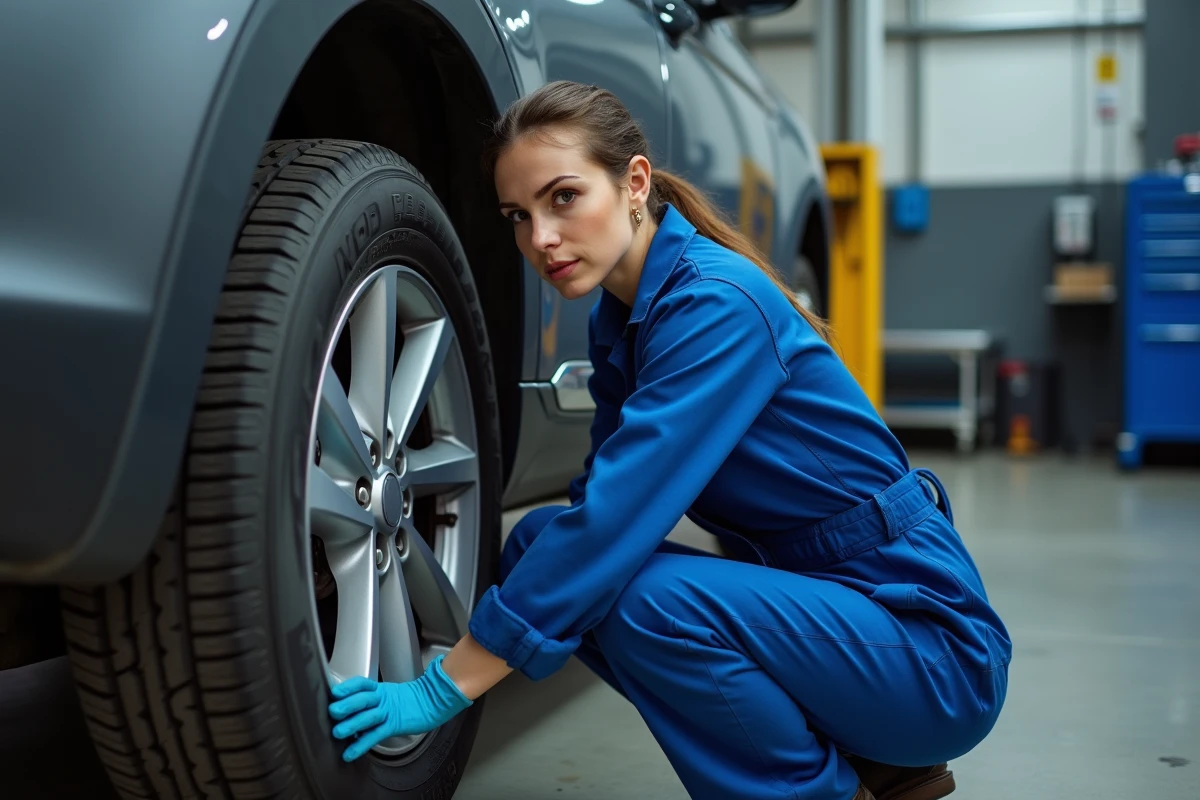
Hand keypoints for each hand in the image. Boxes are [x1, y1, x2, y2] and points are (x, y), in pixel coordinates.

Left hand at [328, 655, 472, 761]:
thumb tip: (350, 710)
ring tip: (338, 732)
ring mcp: (390, 712)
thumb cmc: (411, 701)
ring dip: (352, 724)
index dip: (348, 687)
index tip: (334, 691)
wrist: (433, 703)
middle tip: (333, 711)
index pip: (362, 684)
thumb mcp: (390, 694)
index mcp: (381, 690)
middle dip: (347, 704)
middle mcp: (383, 698)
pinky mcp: (395, 725)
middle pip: (364, 698)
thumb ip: (372, 700)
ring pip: (369, 716)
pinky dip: (362, 745)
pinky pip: (376, 735)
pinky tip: (351, 752)